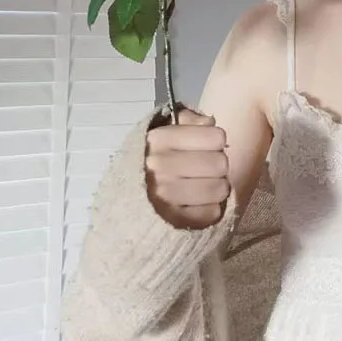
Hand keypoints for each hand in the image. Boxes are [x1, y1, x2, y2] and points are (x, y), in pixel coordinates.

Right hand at [145, 105, 230, 229]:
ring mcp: (164, 195)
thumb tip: (210, 123)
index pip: (216, 137)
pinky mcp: (171, 220)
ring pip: (219, 188)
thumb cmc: (152, 159)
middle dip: (218, 166)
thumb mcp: (165, 130)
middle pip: (220, 164)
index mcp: (159, 139)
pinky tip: (197, 204)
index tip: (207, 146)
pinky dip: (209, 209)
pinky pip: (211, 213)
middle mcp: (160, 166)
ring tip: (203, 186)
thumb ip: (189, 120)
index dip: (215, 141)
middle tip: (206, 169)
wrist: (121, 201)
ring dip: (216, 188)